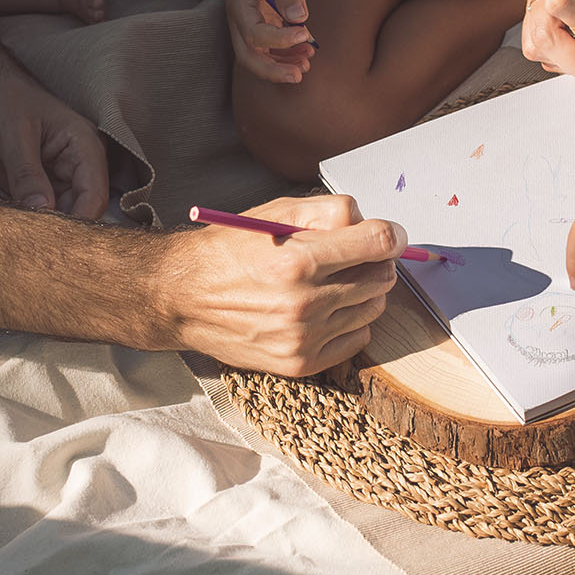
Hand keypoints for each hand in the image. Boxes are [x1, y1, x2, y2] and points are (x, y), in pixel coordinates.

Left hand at [0, 71, 109, 217]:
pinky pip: (29, 211)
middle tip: (9, 226)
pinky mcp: (38, 190)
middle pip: (75, 213)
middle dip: (43, 224)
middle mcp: (79, 170)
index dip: (77, 221)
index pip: (94, 196)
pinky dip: (5, 208)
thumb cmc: (5, 101)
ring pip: (50, 217)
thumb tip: (41, 208)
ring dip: (19, 217)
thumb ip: (27, 173)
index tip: (47, 238)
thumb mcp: (13, 135)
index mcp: (85, 149)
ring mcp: (59, 182)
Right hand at [169, 194, 402, 373]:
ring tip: (335, 281)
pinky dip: (352, 321)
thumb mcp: (274, 213)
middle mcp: (303, 303)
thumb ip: (328, 211)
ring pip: (373, 308)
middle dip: (376, 261)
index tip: (389, 234)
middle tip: (355, 255)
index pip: (377, 243)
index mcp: (297, 260)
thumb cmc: (228, 251)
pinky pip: (358, 339)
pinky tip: (328, 308)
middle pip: (381, 277)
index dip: (391, 234)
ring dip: (364, 291)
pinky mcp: (300, 363)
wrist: (183, 298)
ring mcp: (303, 337)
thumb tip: (375, 224)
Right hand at [223, 0, 314, 83]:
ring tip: (307, 63)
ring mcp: (249, 24)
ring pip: (258, 57)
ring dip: (281, 65)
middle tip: (299, 75)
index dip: (280, 40)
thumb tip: (298, 18)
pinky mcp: (262, 24)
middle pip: (249, 57)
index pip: (255, 34)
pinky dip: (285, 56)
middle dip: (273, 71)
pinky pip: (269, 49)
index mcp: (239, 5)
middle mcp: (240, 19)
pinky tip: (306, 54)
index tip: (306, 33)